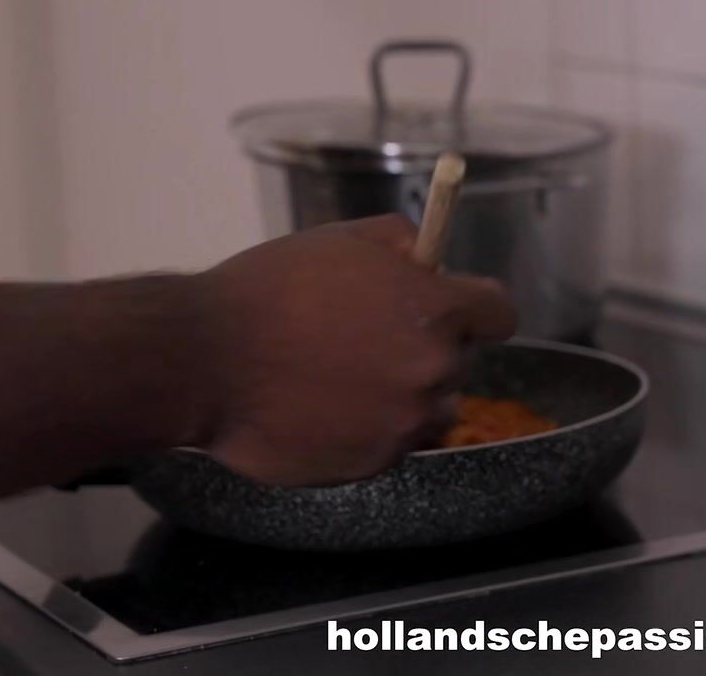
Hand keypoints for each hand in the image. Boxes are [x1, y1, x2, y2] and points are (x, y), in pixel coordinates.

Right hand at [196, 215, 516, 485]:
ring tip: (342, 379)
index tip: (451, 310)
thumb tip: (427, 255)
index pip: (498, 313)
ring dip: (401, 397)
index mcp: (435, 309)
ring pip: (428, 410)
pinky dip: (364, 430)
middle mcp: (432, 371)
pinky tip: (319, 407)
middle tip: (366, 341)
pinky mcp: (371, 464)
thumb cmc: (266, 292)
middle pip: (459, 364)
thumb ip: (399, 242)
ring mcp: (403, 423)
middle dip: (424, 350)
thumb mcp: (338, 240)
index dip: (474, 309)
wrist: (206, 360)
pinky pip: (388, 446)